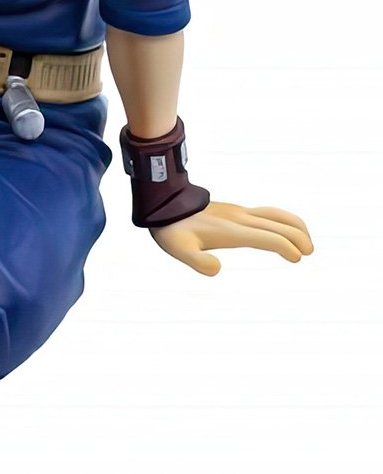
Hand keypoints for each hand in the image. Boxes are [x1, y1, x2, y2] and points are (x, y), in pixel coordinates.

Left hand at [150, 201, 313, 275]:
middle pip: (278, 223)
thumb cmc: (172, 230)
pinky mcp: (235, 211)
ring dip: (294, 226)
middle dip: (298, 237)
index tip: (296, 258)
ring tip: (306, 243)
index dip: (285, 247)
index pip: (266, 236)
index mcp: (231, 230)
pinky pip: (267, 213)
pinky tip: (284, 232)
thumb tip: (217, 270)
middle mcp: (239, 218)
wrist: (164, 203)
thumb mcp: (179, 250)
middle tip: (308, 253)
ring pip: (275, 213)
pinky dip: (283, 221)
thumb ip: (197, 262)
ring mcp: (239, 212)